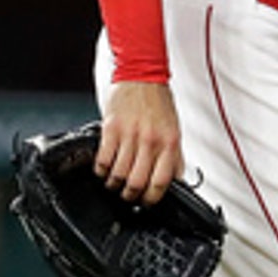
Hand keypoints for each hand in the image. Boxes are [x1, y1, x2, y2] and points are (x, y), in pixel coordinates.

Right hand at [95, 81, 182, 204]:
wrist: (141, 74)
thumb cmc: (158, 101)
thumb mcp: (174, 129)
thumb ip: (174, 155)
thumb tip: (176, 179)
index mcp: (169, 143)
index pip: (162, 182)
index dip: (152, 198)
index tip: (147, 201)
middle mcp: (150, 140)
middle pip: (137, 182)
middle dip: (130, 196)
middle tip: (128, 196)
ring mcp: (130, 135)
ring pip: (118, 175)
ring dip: (114, 185)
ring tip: (114, 183)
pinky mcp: (111, 128)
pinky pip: (103, 159)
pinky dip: (101, 170)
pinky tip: (103, 169)